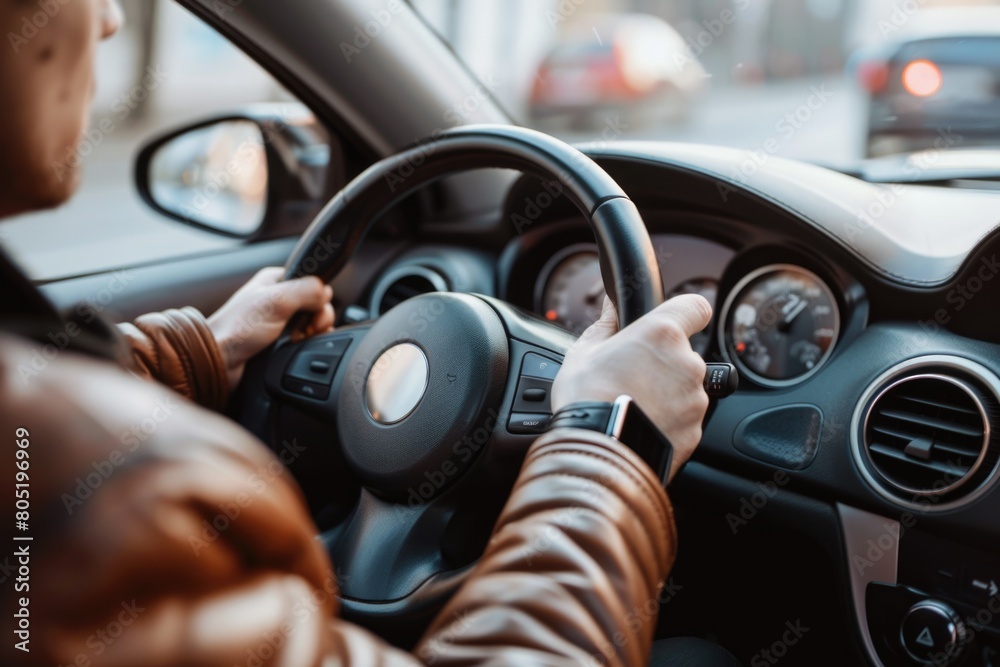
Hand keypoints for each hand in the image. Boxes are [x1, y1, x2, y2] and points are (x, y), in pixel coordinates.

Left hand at [208, 267, 334, 388]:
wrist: (220, 360)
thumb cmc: (237, 329)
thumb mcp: (277, 300)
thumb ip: (308, 290)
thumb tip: (326, 293)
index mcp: (277, 280)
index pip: (313, 282)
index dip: (319, 298)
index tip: (314, 312)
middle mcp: (279, 298)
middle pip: (316, 304)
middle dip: (317, 318)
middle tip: (304, 329)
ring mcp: (280, 320)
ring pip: (312, 322)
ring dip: (312, 332)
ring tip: (296, 339)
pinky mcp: (280, 339)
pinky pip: (305, 338)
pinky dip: (307, 343)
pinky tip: (298, 347)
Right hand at [551, 295, 711, 481]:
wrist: (596, 454)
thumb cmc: (587, 399)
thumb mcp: (584, 352)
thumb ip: (607, 324)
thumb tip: (612, 305)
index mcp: (663, 335)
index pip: (695, 307)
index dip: (684, 314)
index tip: (673, 322)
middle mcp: (688, 363)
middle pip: (684, 353)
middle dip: (663, 362)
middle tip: (632, 376)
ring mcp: (695, 399)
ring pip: (685, 387)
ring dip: (666, 392)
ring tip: (634, 404)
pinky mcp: (695, 431)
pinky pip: (684, 418)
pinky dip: (668, 419)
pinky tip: (641, 424)